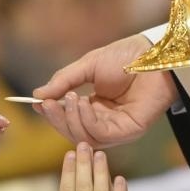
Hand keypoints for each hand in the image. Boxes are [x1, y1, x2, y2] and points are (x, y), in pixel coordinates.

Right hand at [33, 34, 176, 147]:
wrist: (153, 53)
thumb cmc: (126, 55)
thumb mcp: (88, 66)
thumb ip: (64, 81)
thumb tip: (37, 94)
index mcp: (96, 106)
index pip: (69, 118)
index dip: (52, 113)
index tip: (37, 103)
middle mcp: (105, 120)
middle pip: (73, 131)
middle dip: (57, 118)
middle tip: (46, 103)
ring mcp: (117, 128)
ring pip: (83, 137)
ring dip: (71, 119)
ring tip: (70, 97)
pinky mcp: (128, 131)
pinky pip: (100, 134)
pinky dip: (87, 121)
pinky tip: (83, 103)